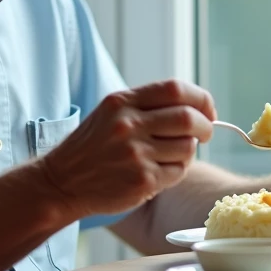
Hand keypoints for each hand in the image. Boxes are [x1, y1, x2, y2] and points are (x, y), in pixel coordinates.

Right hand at [39, 80, 216, 218]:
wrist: (62, 181)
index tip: (208, 110)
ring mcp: (135, 154)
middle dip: (205, 126)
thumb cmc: (93, 146)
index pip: (176, 89)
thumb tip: (198, 108)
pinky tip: (160, 171)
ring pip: (187, 147)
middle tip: (205, 133)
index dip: (201, 98)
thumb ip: (148, 105)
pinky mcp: (142, 181)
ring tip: (171, 154)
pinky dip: (177, 170)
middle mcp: (128, 125)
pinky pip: (178, 171)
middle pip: (188, 118)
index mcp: (122, 102)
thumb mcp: (111, 113)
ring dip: (188, 151)